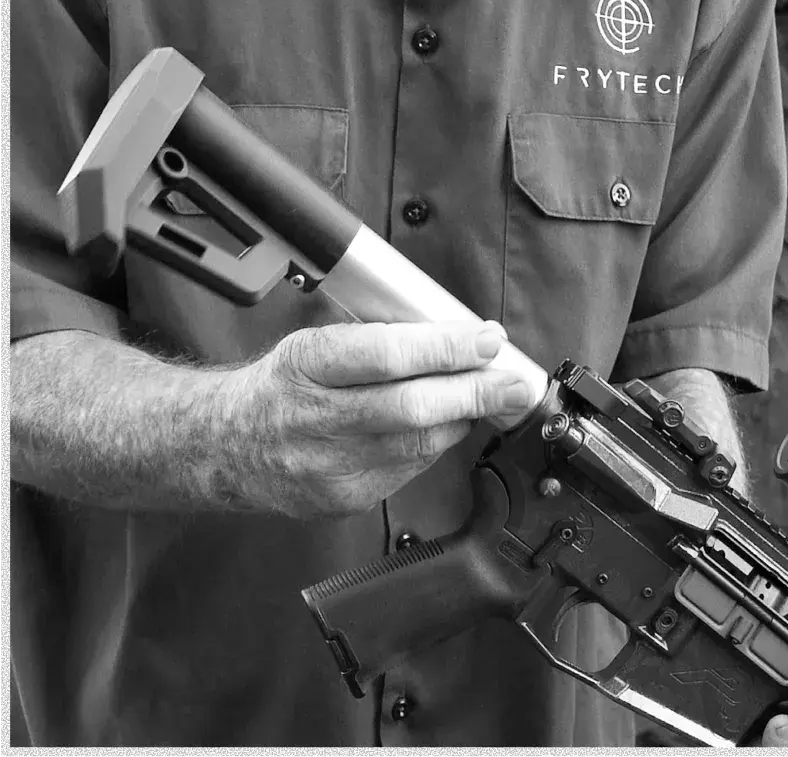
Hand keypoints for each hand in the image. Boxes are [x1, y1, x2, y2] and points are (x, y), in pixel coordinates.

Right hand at [225, 320, 536, 516]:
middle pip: (411, 408)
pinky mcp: (343, 499)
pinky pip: (409, 470)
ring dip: (464, 419)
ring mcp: (327, 467)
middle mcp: (312, 418)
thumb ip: (381, 342)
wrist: (225, 446)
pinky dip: (435, 444)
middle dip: (474, 391)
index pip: (387, 355)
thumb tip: (458, 340)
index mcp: (305, 364)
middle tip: (512, 381)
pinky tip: (446, 426)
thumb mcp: (315, 344)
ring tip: (489, 399)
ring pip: (418, 444)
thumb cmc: (282, 386)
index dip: (446, 349)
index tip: (486, 341)